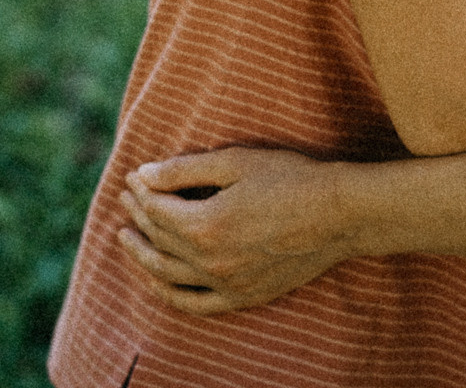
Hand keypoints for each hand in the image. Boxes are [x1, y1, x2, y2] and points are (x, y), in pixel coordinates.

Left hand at [117, 148, 355, 313]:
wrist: (338, 215)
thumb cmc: (290, 179)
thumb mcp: (235, 162)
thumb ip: (185, 170)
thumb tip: (144, 174)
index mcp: (206, 223)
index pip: (158, 209)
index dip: (142, 191)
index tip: (133, 177)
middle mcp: (211, 260)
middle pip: (159, 239)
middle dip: (138, 216)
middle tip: (127, 199)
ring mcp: (227, 283)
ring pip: (168, 274)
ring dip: (142, 254)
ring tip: (127, 237)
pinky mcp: (243, 296)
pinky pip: (194, 304)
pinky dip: (169, 294)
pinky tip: (156, 281)